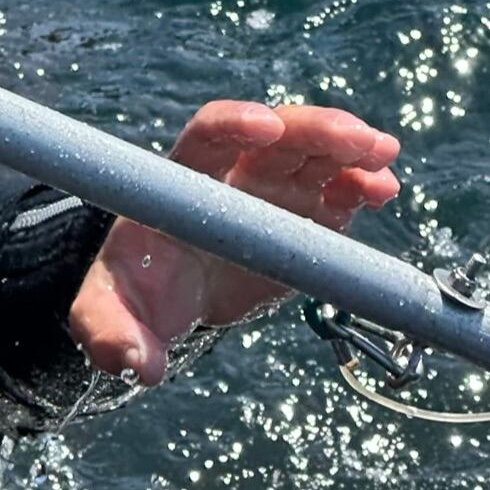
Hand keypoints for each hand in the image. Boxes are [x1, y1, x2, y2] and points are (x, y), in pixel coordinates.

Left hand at [67, 100, 400, 384]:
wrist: (170, 301)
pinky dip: (360, 188)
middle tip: (357, 140)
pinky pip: (335, 193)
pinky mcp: (303, 217)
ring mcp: (272, 190)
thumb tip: (139, 364)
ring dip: (349, 150)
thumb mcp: (107, 315)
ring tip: (383, 157)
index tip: (266, 126)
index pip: (208, 137)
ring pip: (313, 156)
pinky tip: (383, 190)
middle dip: (315, 131)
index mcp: (182, 182)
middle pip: (276, 136)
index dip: (235, 124)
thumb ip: (111, 333)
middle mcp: (232, 174)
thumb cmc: (134, 295)